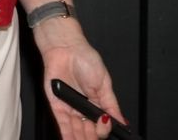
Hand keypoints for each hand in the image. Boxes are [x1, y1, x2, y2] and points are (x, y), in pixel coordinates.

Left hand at [38, 23, 124, 139]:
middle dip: (92, 135)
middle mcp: (83, 107)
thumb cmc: (85, 58)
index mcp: (97, 102)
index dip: (104, 128)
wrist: (65, 47)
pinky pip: (62, 124)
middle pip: (88, 130)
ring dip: (80, 138)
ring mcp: (70, 107)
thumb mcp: (104, 82)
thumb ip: (111, 104)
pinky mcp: (57, 105)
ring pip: (76, 130)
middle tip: (94, 134)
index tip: (106, 126)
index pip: (101, 124)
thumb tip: (121, 120)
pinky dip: (66, 134)